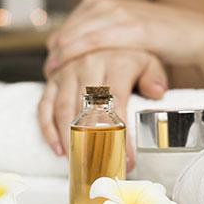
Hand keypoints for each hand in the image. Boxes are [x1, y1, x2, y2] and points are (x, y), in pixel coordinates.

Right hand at [38, 49, 167, 168]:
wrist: (104, 35)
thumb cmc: (129, 55)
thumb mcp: (149, 61)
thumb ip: (154, 77)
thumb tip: (157, 93)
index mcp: (115, 62)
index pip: (117, 103)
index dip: (121, 134)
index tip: (127, 159)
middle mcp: (88, 64)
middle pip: (88, 110)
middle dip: (94, 143)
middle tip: (101, 168)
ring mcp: (67, 71)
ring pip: (64, 110)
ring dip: (70, 139)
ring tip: (79, 163)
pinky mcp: (52, 78)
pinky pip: (45, 106)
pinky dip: (48, 129)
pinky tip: (58, 149)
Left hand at [44, 0, 203, 75]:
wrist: (192, 33)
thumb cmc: (155, 38)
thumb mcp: (120, 32)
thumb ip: (94, 37)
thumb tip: (61, 50)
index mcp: (98, 3)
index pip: (63, 31)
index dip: (53, 56)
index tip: (50, 75)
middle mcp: (104, 5)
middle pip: (66, 36)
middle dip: (56, 61)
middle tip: (50, 83)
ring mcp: (118, 14)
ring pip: (78, 38)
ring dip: (65, 62)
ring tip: (57, 83)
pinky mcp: (133, 27)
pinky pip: (98, 41)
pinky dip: (83, 57)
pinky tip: (75, 72)